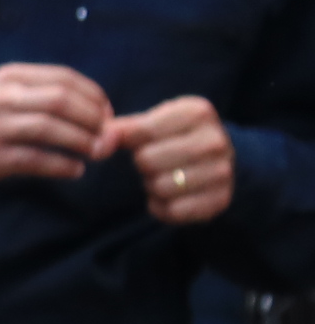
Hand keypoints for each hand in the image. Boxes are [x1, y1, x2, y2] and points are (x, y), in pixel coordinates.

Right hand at [0, 61, 114, 184]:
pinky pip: (34, 159)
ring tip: (97, 153)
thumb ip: (47, 94)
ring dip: (81, 142)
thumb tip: (102, 112)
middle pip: (60, 101)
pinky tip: (75, 170)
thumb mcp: (9, 90)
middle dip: (92, 119)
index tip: (108, 113)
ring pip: (49, 129)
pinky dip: (61, 166)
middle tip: (106, 135)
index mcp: (10, 76)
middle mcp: (1, 97)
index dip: (94, 96)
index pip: (64, 78)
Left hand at [101, 95, 236, 225]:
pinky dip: (163, 208)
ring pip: (160, 187)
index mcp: (198, 112)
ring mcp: (222, 171)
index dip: (133, 141)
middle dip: (144, 165)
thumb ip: (121, 129)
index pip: (142, 131)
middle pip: (148, 161)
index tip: (142, 142)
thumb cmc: (174, 138)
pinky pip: (173, 211)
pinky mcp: (220, 200)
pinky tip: (172, 197)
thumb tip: (101, 141)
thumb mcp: (151, 123)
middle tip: (156, 163)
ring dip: (153, 187)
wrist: (215, 162)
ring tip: (166, 177)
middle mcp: (215, 140)